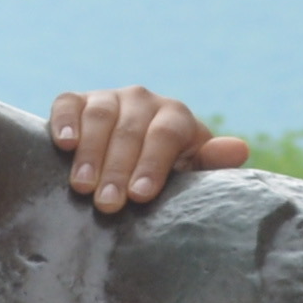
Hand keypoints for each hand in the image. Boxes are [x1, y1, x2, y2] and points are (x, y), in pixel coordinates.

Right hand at [38, 89, 250, 212]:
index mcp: (175, 117)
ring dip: (91, 152)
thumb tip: (239, 149)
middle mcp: (143, 100)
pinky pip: (68, 103)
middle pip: (131, 129)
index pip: (166, 134)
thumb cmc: (167, 177)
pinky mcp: (77, 101)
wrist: (131, 165)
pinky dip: (64, 120)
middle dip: (118, 168)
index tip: (141, 195)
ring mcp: (109, 98)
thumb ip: (212, 164)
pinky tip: (63, 144)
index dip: (153, 164)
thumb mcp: (192, 174)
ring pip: (100, 116)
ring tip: (82, 186)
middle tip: (108, 204)